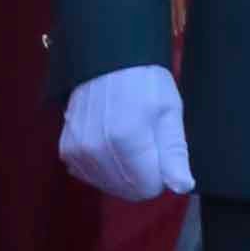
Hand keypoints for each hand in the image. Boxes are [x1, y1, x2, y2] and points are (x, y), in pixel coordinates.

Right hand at [59, 64, 192, 201]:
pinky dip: (104, 168)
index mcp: (127, 138)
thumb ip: (174, 152)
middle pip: (127, 190)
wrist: (107, 60)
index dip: (161, 176)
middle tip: (148, 146)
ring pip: (109, 186)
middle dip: (143, 177)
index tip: (163, 154)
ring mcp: (78, 152)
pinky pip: (90, 176)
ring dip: (123, 174)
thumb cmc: (146, 82)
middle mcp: (97, 150)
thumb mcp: (170, 110)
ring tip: (129, 142)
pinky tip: (111, 145)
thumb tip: (183, 187)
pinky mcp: (66, 151)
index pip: (148, 187)